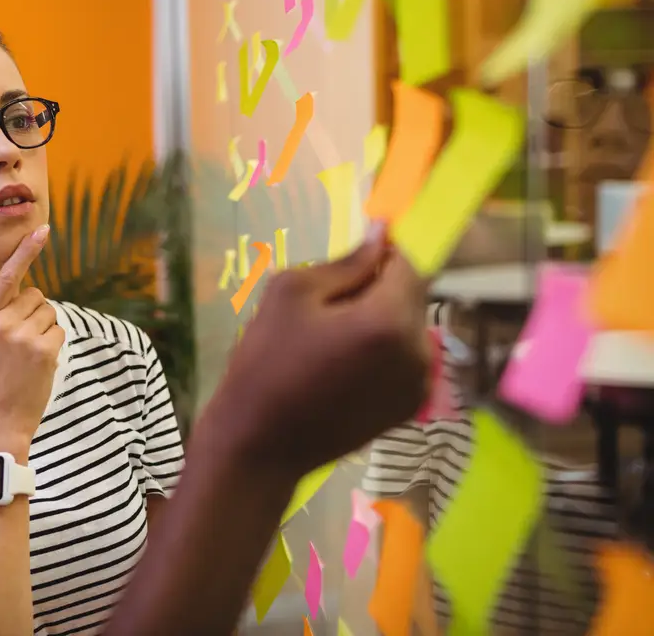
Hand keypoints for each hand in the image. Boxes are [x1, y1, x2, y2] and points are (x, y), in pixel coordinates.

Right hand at [0, 225, 64, 449]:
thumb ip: (3, 317)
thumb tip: (33, 296)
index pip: (7, 276)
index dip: (25, 251)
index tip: (42, 230)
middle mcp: (2, 322)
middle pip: (36, 296)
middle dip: (36, 314)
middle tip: (23, 343)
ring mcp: (23, 335)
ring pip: (50, 313)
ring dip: (46, 330)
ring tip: (29, 356)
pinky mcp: (43, 349)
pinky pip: (59, 331)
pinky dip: (54, 344)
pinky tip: (39, 364)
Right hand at [207, 222, 431, 479]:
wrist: (260, 443)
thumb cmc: (266, 361)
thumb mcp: (291, 294)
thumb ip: (345, 263)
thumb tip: (381, 235)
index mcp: (389, 320)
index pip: (408, 263)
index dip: (383, 253)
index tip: (351, 261)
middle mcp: (418, 352)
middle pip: (412, 297)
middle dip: (380, 290)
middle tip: (328, 305)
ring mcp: (419, 384)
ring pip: (409, 328)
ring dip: (381, 322)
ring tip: (332, 340)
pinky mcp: (410, 408)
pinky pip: (405, 360)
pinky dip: (382, 353)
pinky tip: (342, 367)